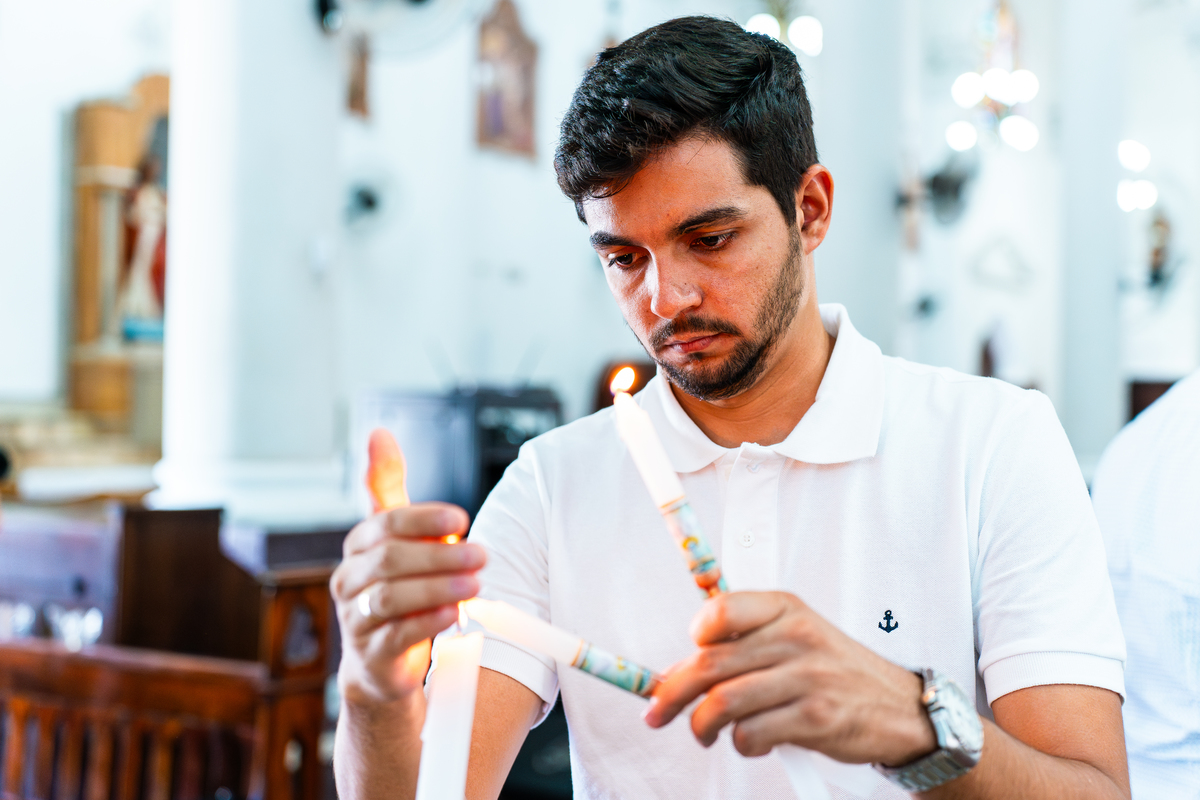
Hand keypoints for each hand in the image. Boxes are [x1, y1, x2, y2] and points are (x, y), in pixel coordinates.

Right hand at [330, 503, 484, 706]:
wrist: (381, 659)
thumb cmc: (394, 586)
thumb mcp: (392, 537)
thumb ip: (387, 488)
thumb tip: (379, 434)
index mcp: (357, 547)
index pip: (385, 523)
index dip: (424, 519)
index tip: (462, 520)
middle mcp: (349, 580)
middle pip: (390, 560)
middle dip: (440, 555)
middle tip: (481, 555)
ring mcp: (355, 618)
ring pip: (391, 597)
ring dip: (438, 588)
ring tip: (475, 584)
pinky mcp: (371, 653)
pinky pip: (396, 635)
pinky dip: (427, 622)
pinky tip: (455, 613)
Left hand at [643, 591, 936, 765]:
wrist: (899, 708)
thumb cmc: (835, 671)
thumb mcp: (797, 637)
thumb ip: (744, 644)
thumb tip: (679, 668)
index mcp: (785, 609)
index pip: (721, 609)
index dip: (694, 635)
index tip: (684, 656)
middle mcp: (796, 637)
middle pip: (710, 664)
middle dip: (673, 694)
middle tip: (659, 712)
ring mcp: (807, 678)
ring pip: (723, 703)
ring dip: (701, 725)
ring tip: (705, 732)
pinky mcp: (815, 718)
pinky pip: (751, 734)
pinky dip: (741, 744)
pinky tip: (752, 741)